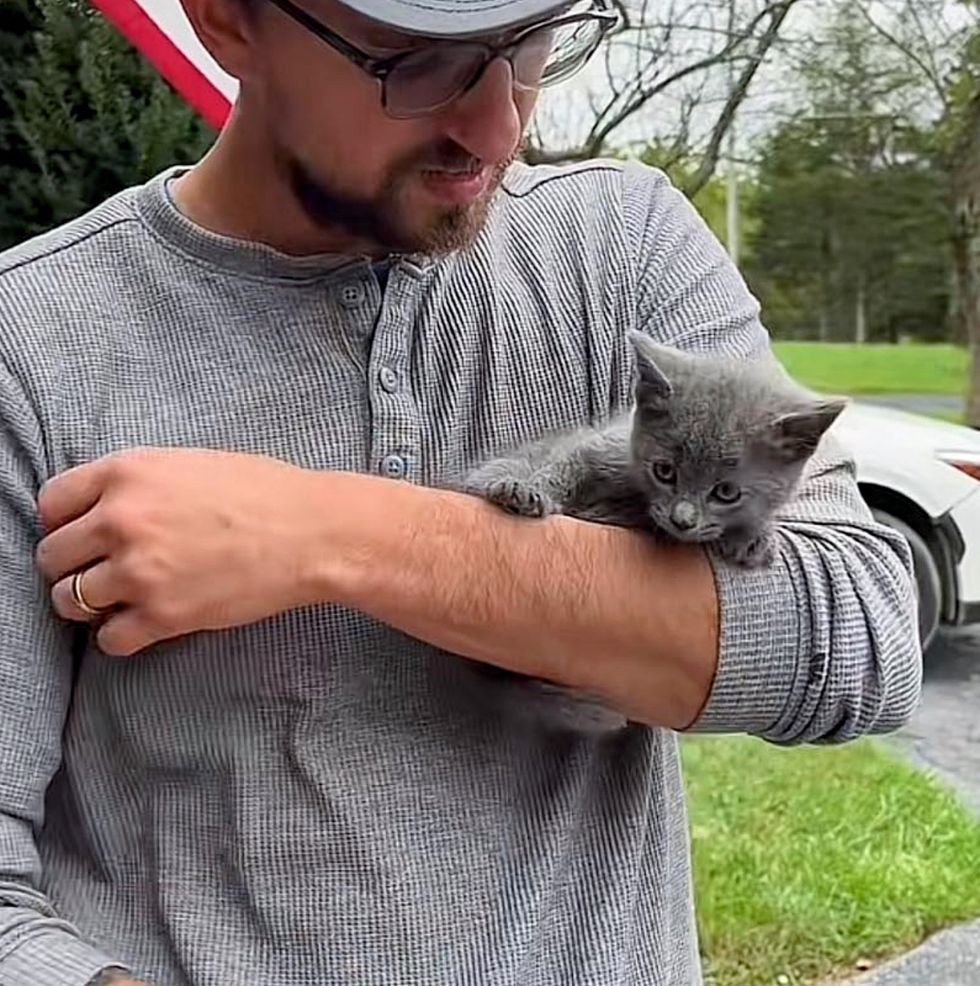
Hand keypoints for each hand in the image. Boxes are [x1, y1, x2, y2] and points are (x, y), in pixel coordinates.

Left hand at [35, 447, 330, 655]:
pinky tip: (143, 622)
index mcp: (128, 472)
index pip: (51, 503)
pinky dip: (119, 636)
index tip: (80, 535)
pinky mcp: (164, 615)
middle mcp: (122, 520)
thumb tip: (100, 509)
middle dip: (72, 566)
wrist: (314, 533)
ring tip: (120, 598)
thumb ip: (137, 482)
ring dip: (89, 603)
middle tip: (101, 571)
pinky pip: (108, 640)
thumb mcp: (190, 462)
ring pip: (69, 601)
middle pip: (54, 556)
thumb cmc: (264, 492)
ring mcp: (140, 571)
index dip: (63, 522)